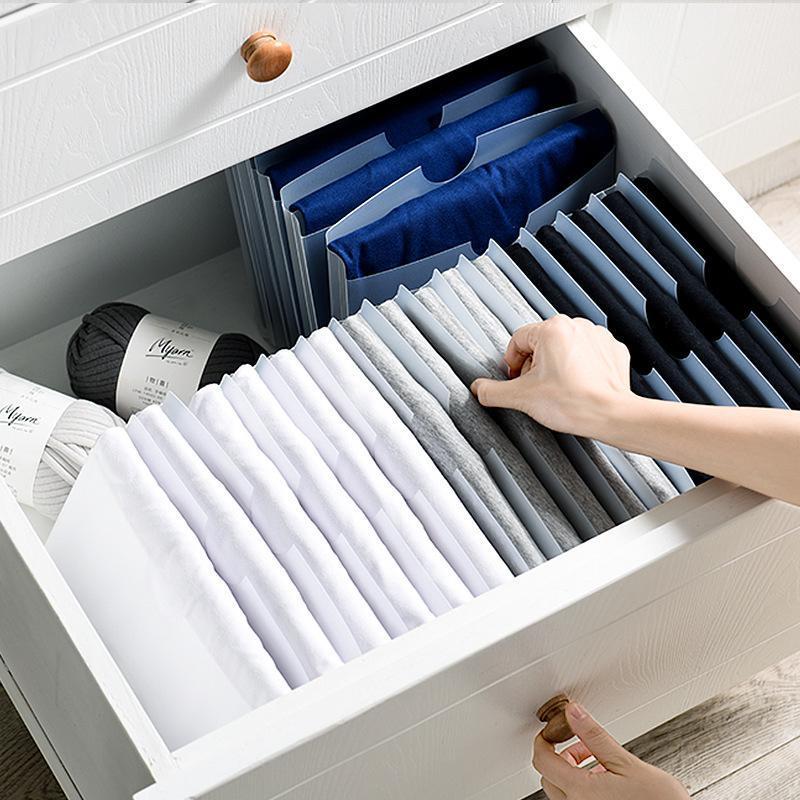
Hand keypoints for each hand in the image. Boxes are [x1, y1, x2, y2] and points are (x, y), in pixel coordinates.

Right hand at [471, 316, 634, 438]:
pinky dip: (580, 367)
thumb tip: (478, 388)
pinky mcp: (612, 349)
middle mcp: (576, 326)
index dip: (512, 363)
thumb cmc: (574, 403)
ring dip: (557, 365)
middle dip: (535, 365)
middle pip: (541, 343)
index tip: (516, 378)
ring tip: (559, 389)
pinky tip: (577, 385)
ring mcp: (597, 336)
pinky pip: (587, 354)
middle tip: (537, 388)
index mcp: (551, 330)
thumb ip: (493, 391)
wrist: (611, 415)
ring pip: (564, 347)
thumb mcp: (522, 397)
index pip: (517, 340)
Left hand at [533, 703, 688, 799]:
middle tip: (582, 744)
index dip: (544, 738)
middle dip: (561, 755)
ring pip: (562, 790)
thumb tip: (574, 713)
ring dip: (572, 771)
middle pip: (549, 775)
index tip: (555, 728)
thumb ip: (595, 737)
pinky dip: (582, 787)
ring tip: (598, 760)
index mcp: (580, 791)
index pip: (541, 760)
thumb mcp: (627, 763)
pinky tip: (605, 779)